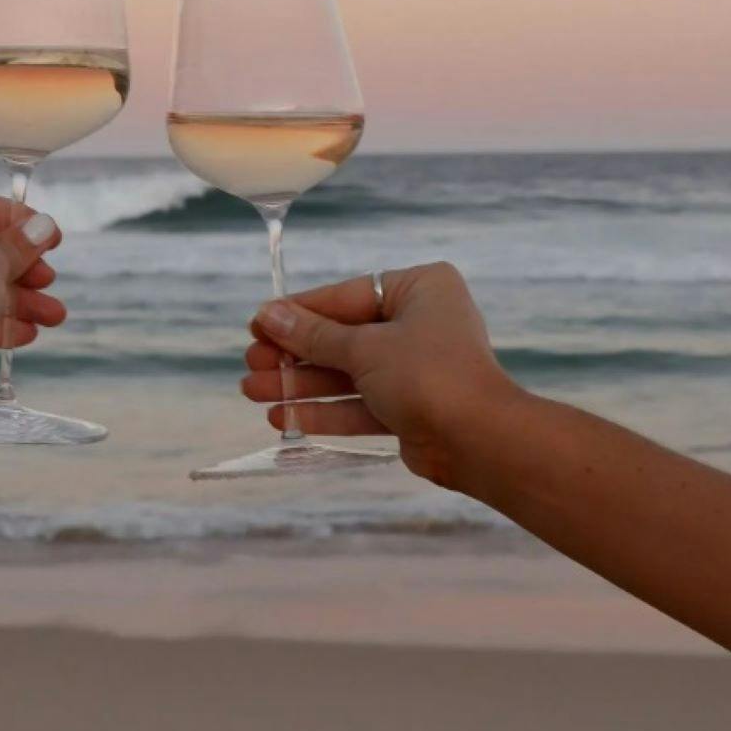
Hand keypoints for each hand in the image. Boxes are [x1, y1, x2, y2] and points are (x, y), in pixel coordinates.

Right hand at [241, 262, 523, 491]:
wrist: (480, 441)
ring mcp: (416, 368)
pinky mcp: (411, 408)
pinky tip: (283, 418)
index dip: (299, 312)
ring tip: (253, 393)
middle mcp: (420, 323)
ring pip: (347, 374)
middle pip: (342, 337)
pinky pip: (359, 403)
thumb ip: (314, 335)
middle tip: (250, 365)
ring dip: (301, 385)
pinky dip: (323, 410)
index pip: (346, 296)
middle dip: (294, 355)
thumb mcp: (364, 348)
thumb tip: (267, 315)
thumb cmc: (427, 375)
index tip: (258, 324)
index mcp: (419, 289)